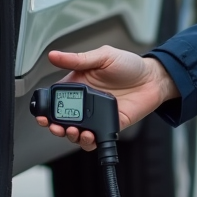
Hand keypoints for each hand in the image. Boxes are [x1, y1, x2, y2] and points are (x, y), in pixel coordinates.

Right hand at [36, 46, 178, 151]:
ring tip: (72, 131)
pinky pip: (95, 139)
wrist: (153, 78)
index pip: (56, 100)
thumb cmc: (130, 65)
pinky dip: (88, 142)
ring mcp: (96, 116)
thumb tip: (54, 55)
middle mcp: (85, 103)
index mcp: (79, 85)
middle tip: (55, 126)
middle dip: (54, 127)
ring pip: (75, 133)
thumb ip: (79, 59)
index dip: (46, 109)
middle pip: (62, 120)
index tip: (42, 115)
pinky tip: (88, 136)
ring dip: (70, 136)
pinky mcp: (109, 126)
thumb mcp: (103, 56)